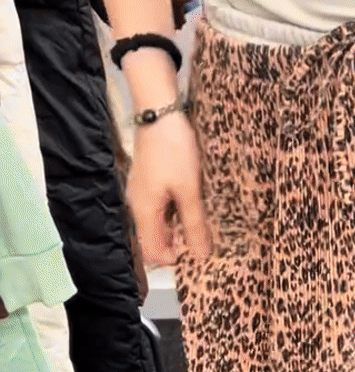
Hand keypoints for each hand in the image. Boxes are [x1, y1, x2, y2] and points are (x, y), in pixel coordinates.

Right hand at [126, 111, 209, 265]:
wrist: (159, 113)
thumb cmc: (173, 150)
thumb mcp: (189, 190)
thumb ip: (193, 224)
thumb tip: (201, 256)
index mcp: (144, 211)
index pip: (152, 252)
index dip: (172, 259)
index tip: (195, 253)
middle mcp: (137, 205)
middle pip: (153, 238)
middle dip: (175, 244)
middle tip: (200, 238)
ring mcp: (140, 192)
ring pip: (157, 223)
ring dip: (175, 228)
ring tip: (198, 221)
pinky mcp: (147, 181)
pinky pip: (158, 207)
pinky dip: (173, 212)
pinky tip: (189, 203)